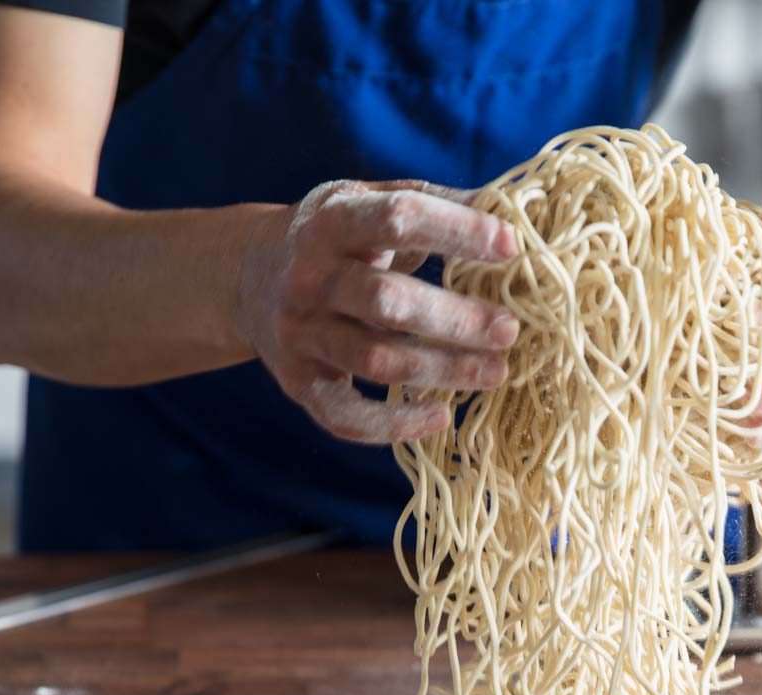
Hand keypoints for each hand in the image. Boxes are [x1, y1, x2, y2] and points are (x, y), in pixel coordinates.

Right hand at [235, 180, 519, 443]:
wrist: (250, 275)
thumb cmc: (337, 238)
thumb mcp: (370, 202)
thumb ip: (431, 203)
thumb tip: (509, 206)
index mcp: (332, 221)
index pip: (398, 219)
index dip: (457, 231)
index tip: (512, 247)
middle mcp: (309, 278)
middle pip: (386, 302)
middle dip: (455, 319)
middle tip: (509, 331)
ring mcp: (300, 334)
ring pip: (376, 361)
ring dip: (443, 370)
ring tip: (496, 372)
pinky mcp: (299, 383)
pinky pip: (346, 416)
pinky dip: (395, 425)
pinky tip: (441, 416)